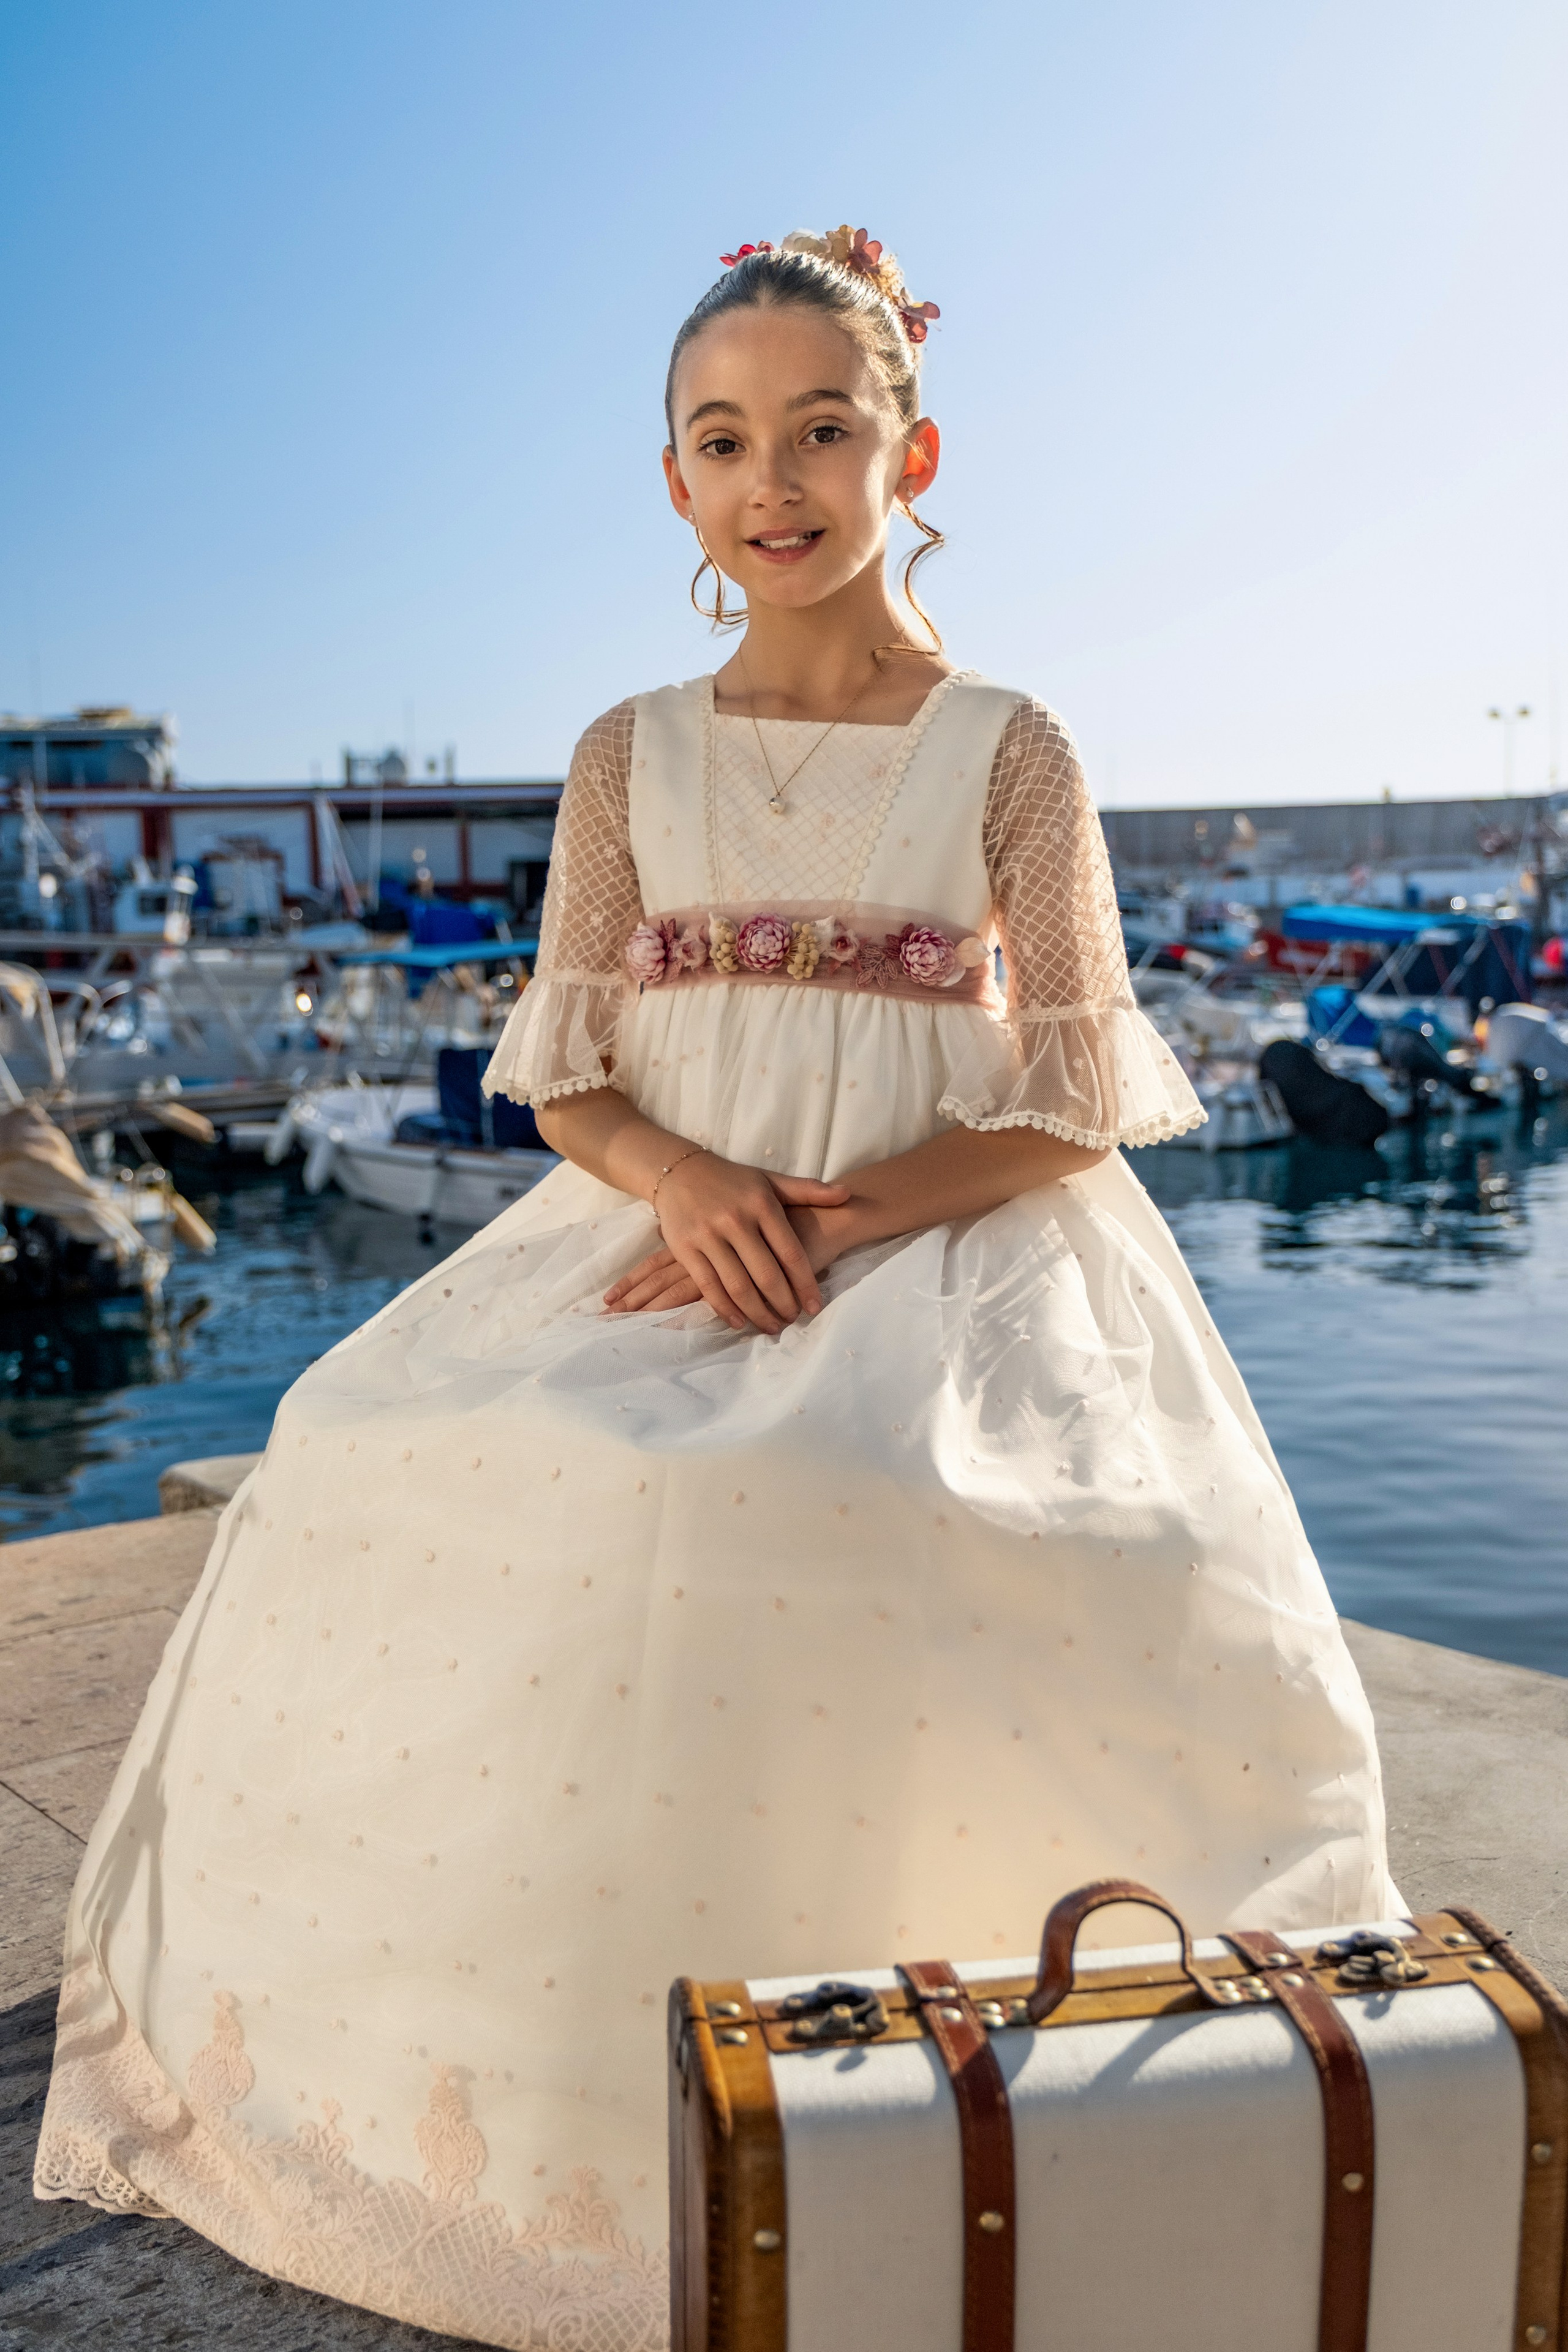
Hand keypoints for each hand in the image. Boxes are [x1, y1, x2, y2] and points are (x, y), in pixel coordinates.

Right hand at [603, 1162, 852, 1333]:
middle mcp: (735, 1220)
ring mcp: (708, 1235)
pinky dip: (725, 1309)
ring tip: (772, 1326)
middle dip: (784, 1304)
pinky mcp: (684, 1248)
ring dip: (758, 1313)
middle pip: (766, 1275)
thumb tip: (847, 1194)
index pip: (791, 1252)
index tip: (815, 1306)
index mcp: (761, 1204)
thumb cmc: (733, 1181)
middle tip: (793, 1319)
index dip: (805, 1284)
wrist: (679, 1171)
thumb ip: (808, 1190)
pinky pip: (709, 1286)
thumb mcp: (770, 1181)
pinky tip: (740, 1321)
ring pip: (738, 1286)